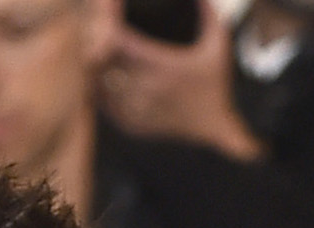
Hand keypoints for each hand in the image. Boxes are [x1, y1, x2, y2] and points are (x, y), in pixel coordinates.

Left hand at [96, 0, 260, 157]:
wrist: (214, 129)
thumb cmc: (215, 84)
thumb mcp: (218, 46)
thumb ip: (209, 14)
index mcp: (163, 68)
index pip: (121, 40)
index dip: (109, 19)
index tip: (108, 4)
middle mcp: (146, 91)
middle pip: (104, 60)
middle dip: (97, 38)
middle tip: (94, 22)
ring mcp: (136, 111)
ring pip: (100, 82)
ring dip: (97, 63)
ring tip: (94, 44)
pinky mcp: (130, 125)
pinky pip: (104, 102)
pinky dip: (100, 86)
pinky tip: (104, 71)